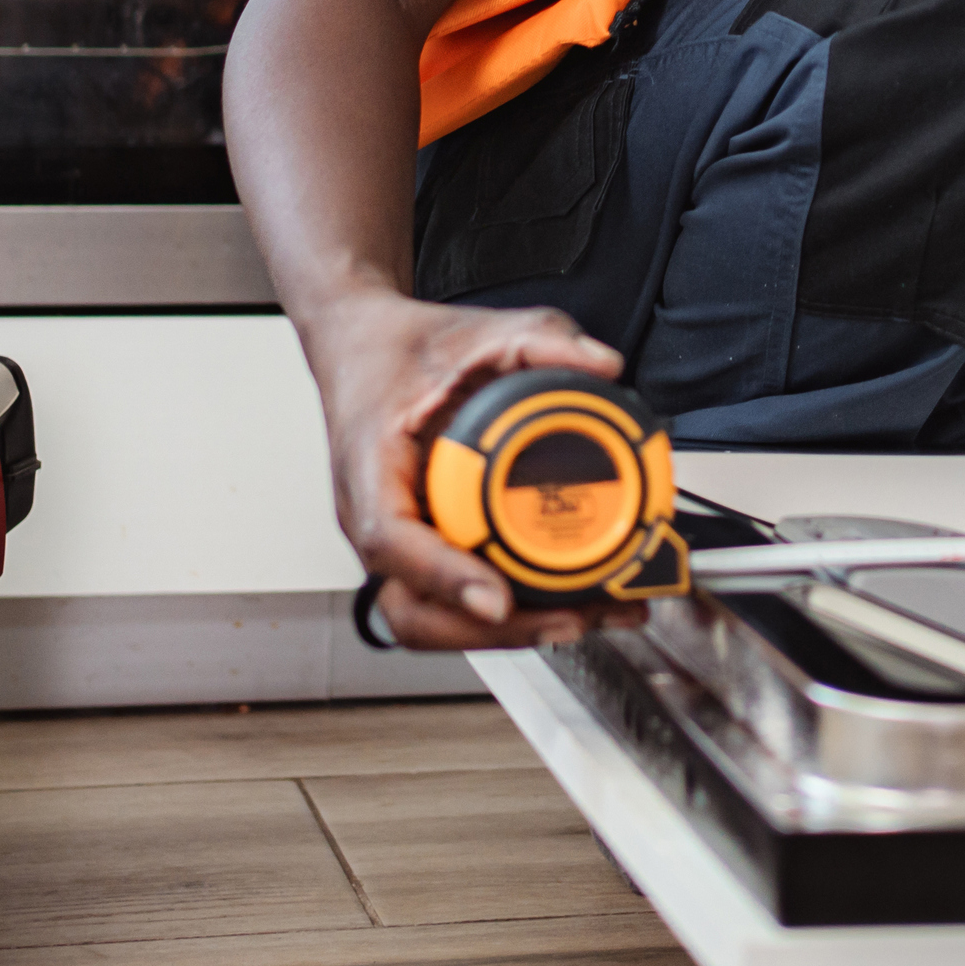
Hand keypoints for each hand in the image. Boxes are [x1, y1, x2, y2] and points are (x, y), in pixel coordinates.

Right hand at [311, 289, 634, 649]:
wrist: (361, 351)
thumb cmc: (398, 353)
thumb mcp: (475, 331)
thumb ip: (540, 337)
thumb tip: (602, 365)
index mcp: (370, 469)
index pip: (391, 540)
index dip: (445, 577)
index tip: (495, 597)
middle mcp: (376, 520)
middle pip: (414, 611)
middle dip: (491, 632)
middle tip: (567, 618)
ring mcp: (398, 545)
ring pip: (436, 620)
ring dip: (507, 634)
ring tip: (587, 617)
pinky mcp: (423, 552)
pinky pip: (457, 600)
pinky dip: (509, 613)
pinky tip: (570, 602)